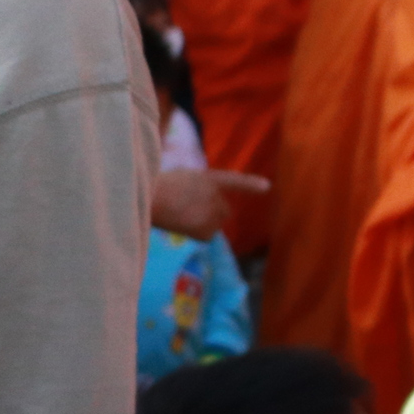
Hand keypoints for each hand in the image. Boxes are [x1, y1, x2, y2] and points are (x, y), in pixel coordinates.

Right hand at [151, 168, 267, 239]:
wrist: (146, 198)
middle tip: (186, 209)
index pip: (234, 181)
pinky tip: (181, 225)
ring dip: (202, 223)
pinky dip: (196, 234)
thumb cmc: (154, 188)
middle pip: (223, 211)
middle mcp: (215, 195)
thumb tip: (200, 206)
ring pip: (213, 224)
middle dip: (211, 212)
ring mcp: (212, 212)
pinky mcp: (206, 228)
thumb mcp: (179, 178)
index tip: (267, 187)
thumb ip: (197, 188)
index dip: (251, 184)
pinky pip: (206, 236)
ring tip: (179, 215)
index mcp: (207, 178)